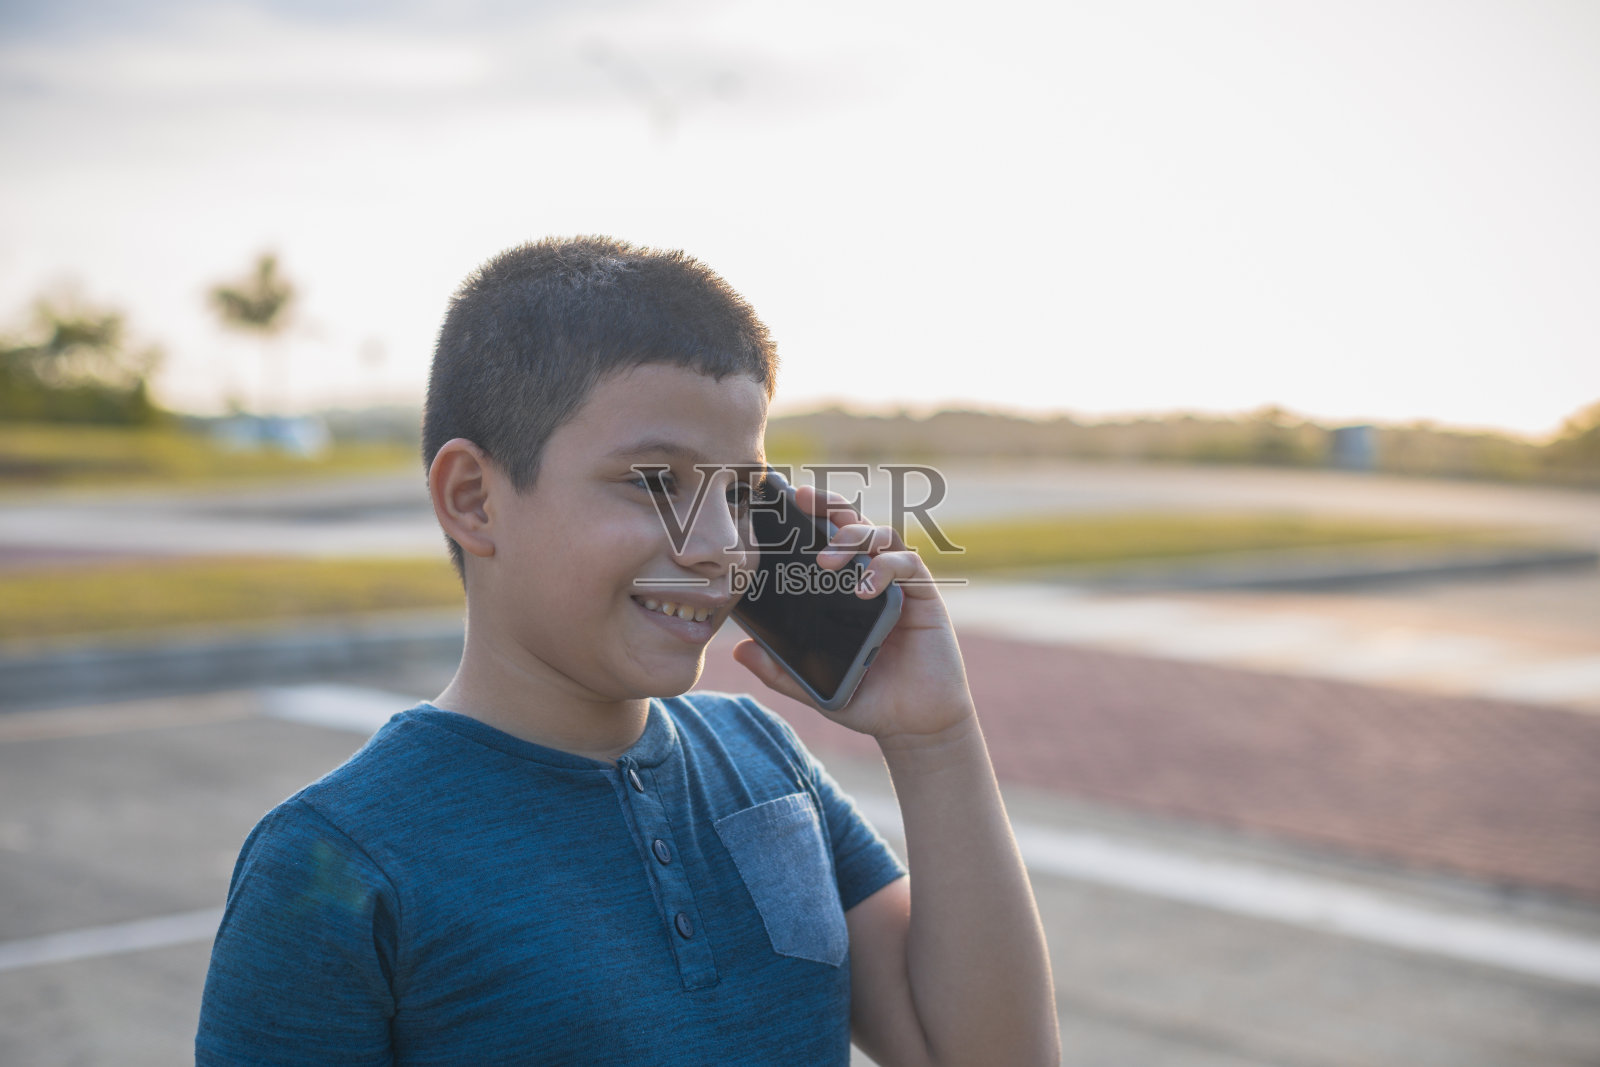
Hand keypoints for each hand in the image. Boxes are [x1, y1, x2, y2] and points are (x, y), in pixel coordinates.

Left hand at [730, 484, 976, 747]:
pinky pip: (907, 564)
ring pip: (879, 534)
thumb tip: (739, 650)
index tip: (781, 501)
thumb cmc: (869, 699)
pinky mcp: (923, 596)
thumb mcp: (816, 686)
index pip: (825, 541)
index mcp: (844, 592)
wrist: (915, 724)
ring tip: (827, 561)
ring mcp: (898, 584)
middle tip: (803, 501)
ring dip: (852, 537)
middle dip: (829, 505)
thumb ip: (781, 671)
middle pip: (852, 523)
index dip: (808, 516)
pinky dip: (885, 567)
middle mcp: (872, 578)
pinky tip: (865, 587)